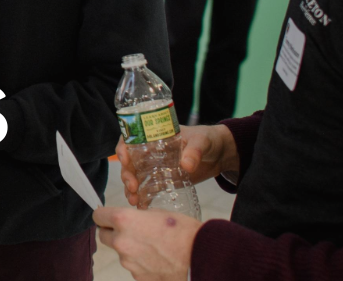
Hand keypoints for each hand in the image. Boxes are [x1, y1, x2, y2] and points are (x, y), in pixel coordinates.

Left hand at [94, 207, 198, 280]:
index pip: (98, 216)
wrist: (202, 258)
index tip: (108, 216)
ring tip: (154, 246)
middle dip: (113, 232)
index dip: (104, 215)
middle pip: (104, 236)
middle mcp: (122, 242)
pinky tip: (159, 259)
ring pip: (121, 252)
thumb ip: (138, 217)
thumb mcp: (158, 213)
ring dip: (131, 248)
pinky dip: (142, 263)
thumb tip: (132, 220)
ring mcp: (129, 263)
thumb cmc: (185, 232)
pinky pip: (135, 267)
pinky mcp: (138, 278)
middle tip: (132, 230)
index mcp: (124, 220)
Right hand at [116, 125, 236, 207]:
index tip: (124, 159)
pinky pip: (147, 189)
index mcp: (154, 137)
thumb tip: (186, 166)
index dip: (123, 148)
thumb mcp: (202, 141)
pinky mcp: (163, 181)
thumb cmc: (208, 140)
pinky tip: (141, 207)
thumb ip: (194, 151)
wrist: (220, 155)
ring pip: (135, 177)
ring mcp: (155, 168)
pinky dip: (142, 198)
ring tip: (134, 200)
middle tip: (132, 187)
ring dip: (131, 188)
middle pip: (130, 162)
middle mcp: (150, 152)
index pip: (130, 139)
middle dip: (126, 174)